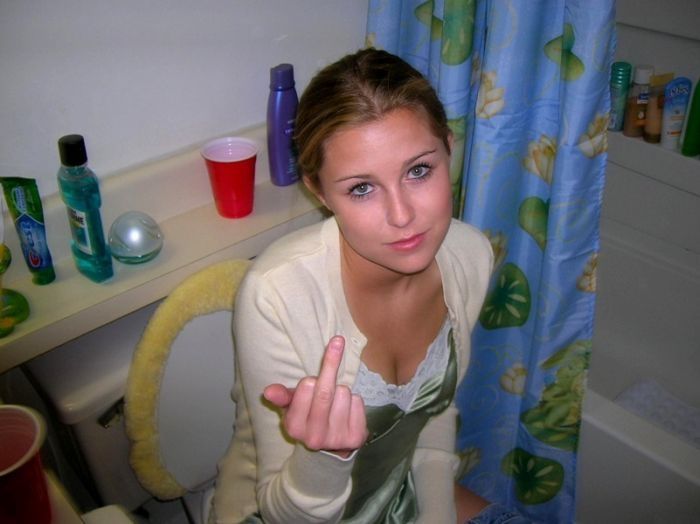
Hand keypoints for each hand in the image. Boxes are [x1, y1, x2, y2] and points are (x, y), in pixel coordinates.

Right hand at [264, 336, 367, 456]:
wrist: (329, 449)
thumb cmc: (308, 418)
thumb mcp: (292, 408)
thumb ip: (282, 397)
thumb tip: (268, 391)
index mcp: (295, 427)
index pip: (306, 388)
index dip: (310, 380)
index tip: (311, 379)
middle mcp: (315, 436)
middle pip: (326, 391)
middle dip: (332, 364)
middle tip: (338, 341)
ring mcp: (337, 438)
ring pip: (344, 394)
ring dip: (342, 391)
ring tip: (335, 403)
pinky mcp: (356, 437)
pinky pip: (358, 402)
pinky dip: (354, 401)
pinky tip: (346, 411)